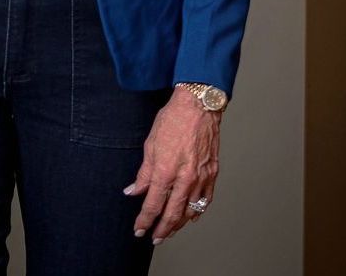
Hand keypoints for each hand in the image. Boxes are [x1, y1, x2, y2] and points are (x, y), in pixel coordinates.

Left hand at [125, 87, 220, 243]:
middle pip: (172, 213)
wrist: (198, 107)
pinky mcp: (212, 175)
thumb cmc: (172, 120)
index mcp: (166, 170)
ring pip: (189, 211)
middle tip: (154, 239)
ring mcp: (200, 178)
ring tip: (169, 232)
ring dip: (178, 224)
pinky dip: (196, 212)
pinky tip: (190, 217)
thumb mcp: (150, 144)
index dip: (145, 220)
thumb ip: (143, 172)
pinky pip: (205, 201)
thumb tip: (133, 191)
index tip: (139, 230)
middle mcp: (184, 178)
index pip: (153, 204)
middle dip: (161, 229)